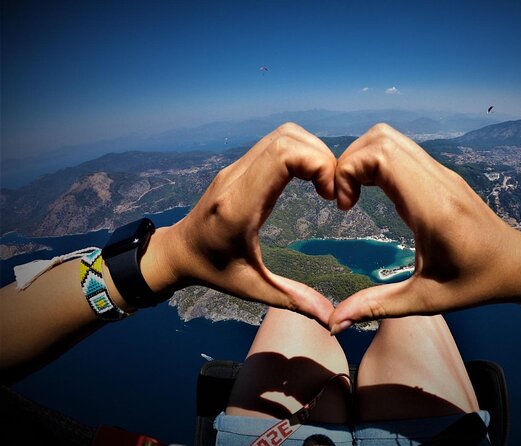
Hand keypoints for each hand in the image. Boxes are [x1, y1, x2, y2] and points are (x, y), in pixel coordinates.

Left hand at [144, 123, 336, 324]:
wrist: (177, 251)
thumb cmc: (213, 271)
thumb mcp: (253, 289)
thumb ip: (293, 301)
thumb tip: (331, 319)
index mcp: (240, 205)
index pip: (283, 155)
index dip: (318, 165)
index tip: (330, 197)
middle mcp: (236, 178)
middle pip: (288, 137)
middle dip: (322, 157)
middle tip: (333, 190)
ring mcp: (236, 167)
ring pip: (283, 134)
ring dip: (312, 152)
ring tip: (324, 184)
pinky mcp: (239, 165)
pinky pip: (276, 143)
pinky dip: (300, 153)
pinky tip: (308, 179)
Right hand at [329, 123, 520, 332]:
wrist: (517, 264)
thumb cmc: (475, 283)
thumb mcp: (426, 300)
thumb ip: (377, 306)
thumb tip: (334, 322)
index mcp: (432, 208)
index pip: (381, 156)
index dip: (348, 171)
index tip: (344, 206)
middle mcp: (437, 181)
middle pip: (381, 138)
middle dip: (349, 161)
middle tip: (343, 198)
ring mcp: (441, 173)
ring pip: (390, 137)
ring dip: (362, 159)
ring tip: (354, 194)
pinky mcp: (442, 174)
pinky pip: (402, 150)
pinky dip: (377, 161)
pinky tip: (373, 192)